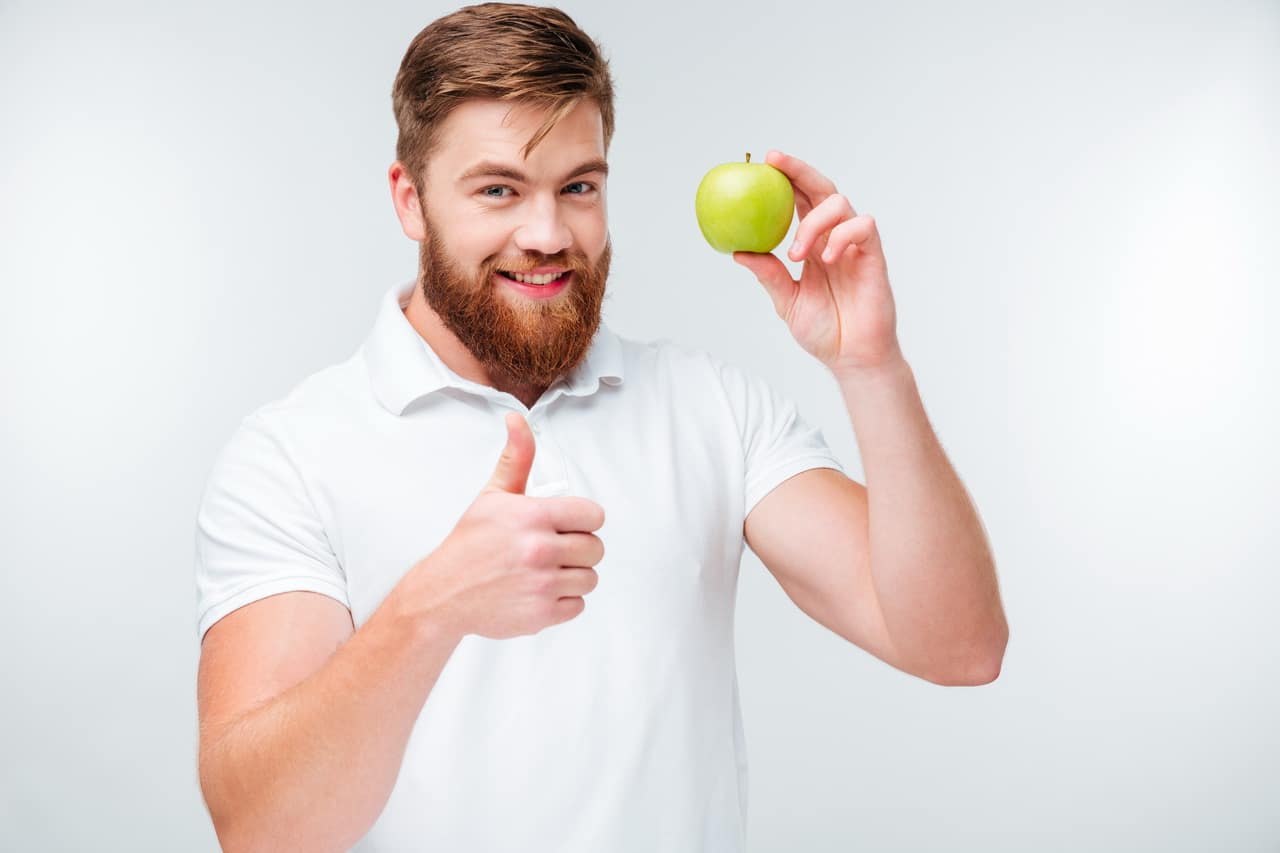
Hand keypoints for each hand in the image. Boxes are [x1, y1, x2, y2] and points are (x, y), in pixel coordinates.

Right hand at [404, 412, 604, 639]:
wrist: (444, 593)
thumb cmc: (471, 542)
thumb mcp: (494, 494)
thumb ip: (517, 457)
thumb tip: (517, 419)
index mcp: (532, 516)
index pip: (594, 516)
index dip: (582, 519)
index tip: (566, 524)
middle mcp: (540, 550)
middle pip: (595, 548)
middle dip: (578, 547)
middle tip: (553, 548)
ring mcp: (542, 585)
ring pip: (590, 578)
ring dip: (572, 575)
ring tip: (545, 570)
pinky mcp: (542, 615)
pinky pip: (578, 605)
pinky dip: (564, 601)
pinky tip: (540, 590)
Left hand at [733, 150, 902, 372]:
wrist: (852, 356)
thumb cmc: (824, 330)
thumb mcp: (787, 302)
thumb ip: (769, 275)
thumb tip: (738, 251)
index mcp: (811, 244)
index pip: (798, 201)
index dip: (785, 178)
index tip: (763, 163)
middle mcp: (833, 237)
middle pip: (820, 189)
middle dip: (799, 170)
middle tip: (775, 162)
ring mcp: (854, 245)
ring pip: (839, 204)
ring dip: (813, 221)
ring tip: (796, 253)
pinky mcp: (873, 256)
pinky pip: (863, 227)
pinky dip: (840, 236)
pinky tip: (826, 258)